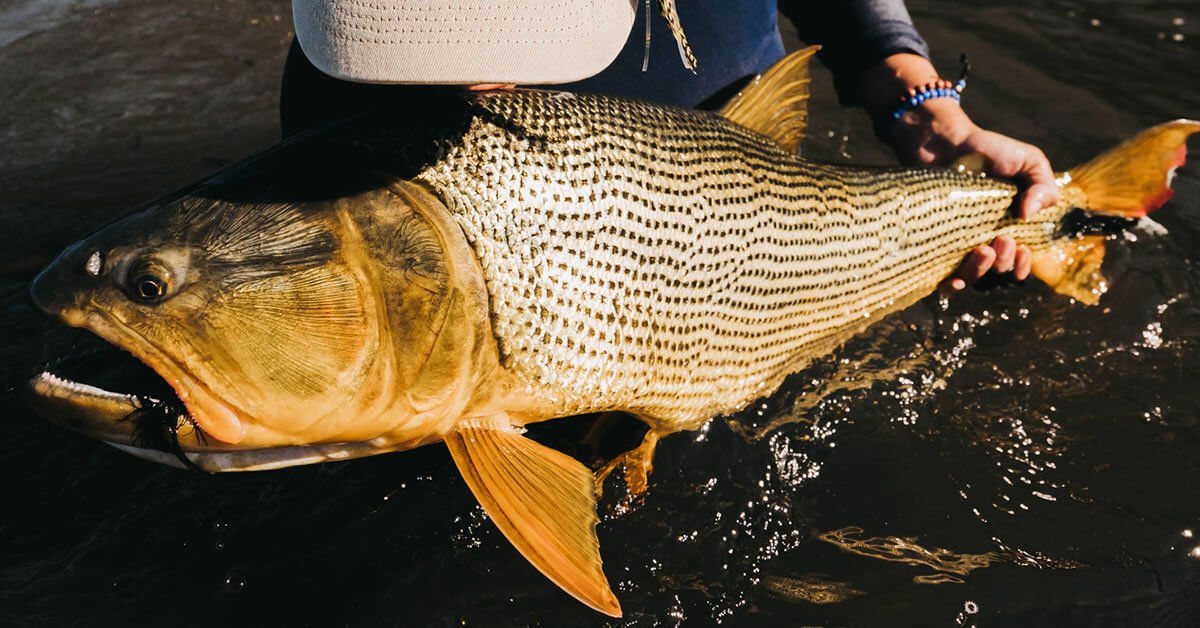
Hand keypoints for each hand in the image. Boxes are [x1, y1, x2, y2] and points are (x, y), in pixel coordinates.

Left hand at [860, 53, 1058, 293]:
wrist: (944, 142)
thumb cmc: (989, 151)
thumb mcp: (1028, 161)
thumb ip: (1043, 185)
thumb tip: (1031, 213)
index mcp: (1010, 228)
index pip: (1019, 261)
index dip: (1023, 265)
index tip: (1023, 252)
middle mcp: (985, 241)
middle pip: (997, 273)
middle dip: (1006, 262)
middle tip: (1003, 239)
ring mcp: (958, 245)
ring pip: (972, 278)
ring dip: (981, 271)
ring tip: (983, 249)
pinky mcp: (934, 246)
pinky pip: (942, 279)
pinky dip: (951, 286)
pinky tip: (954, 278)